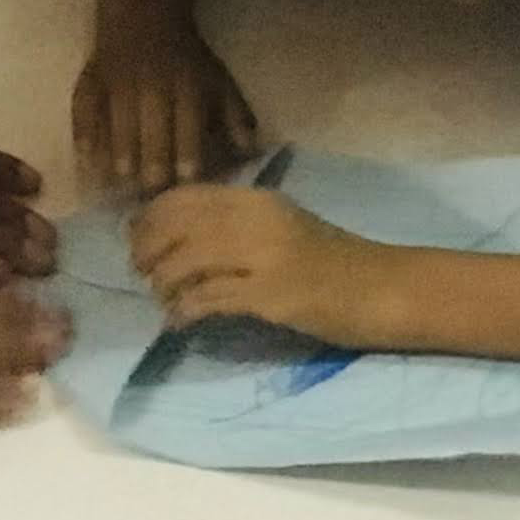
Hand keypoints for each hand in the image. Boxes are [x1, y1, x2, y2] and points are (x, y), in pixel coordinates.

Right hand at [71, 33, 257, 195]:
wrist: (144, 14)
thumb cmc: (186, 58)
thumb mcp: (217, 80)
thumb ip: (234, 117)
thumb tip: (251, 151)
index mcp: (186, 85)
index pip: (187, 121)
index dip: (187, 150)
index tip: (186, 179)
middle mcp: (151, 85)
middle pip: (151, 124)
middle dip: (152, 157)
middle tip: (151, 189)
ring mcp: (117, 82)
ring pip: (117, 119)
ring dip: (118, 150)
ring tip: (119, 180)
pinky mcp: (91, 80)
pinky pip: (83, 108)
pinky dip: (83, 133)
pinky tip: (85, 160)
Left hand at [129, 187, 390, 342]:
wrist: (385, 289)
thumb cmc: (332, 260)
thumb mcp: (280, 225)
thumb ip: (235, 223)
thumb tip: (180, 236)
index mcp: (256, 199)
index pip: (185, 197)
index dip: (150, 218)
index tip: (134, 238)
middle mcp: (256, 219)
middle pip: (178, 226)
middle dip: (149, 250)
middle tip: (141, 272)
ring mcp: (264, 256)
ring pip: (188, 261)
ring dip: (165, 283)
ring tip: (163, 300)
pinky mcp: (272, 294)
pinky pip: (210, 298)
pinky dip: (186, 310)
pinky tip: (179, 322)